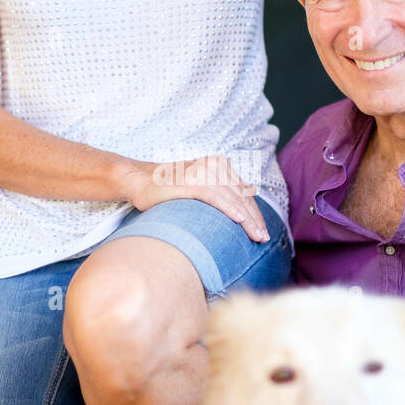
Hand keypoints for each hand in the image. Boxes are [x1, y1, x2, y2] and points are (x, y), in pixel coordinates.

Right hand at [121, 155, 269, 242]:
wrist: (141, 181)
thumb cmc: (169, 190)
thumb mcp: (199, 189)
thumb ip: (218, 195)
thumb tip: (240, 213)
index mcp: (220, 166)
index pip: (243, 193)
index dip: (255, 213)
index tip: (262, 231)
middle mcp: (215, 166)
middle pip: (242, 196)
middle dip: (255, 219)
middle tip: (263, 238)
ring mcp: (203, 172)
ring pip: (233, 198)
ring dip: (247, 219)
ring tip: (256, 236)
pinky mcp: (192, 180)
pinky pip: (216, 196)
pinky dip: (230, 209)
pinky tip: (240, 221)